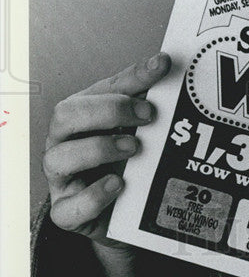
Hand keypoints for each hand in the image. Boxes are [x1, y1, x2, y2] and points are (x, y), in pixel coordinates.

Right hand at [43, 52, 169, 249]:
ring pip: (58, 158)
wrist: (122, 213)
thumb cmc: (124, 161)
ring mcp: (61, 178)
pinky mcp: (66, 212)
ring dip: (99, 149)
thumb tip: (163, 63)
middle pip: (65, 115)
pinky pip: (68, 207)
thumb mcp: (137, 127)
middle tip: (148, 115)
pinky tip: (117, 184)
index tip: (162, 68)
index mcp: (81, 114)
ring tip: (134, 149)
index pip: (101, 88)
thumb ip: (146, 97)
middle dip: (108, 110)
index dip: (132, 77)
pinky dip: (94, 196)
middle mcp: (64, 142)